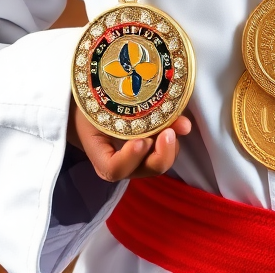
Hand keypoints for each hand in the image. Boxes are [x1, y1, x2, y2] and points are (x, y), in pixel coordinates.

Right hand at [67, 99, 192, 181]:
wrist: (93, 108)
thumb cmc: (93, 105)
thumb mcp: (99, 104)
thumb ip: (124, 105)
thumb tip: (157, 108)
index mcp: (101, 156)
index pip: (114, 169)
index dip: (129, 158)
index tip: (140, 140)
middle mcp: (123, 163)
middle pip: (146, 169)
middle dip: (161, 154)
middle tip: (168, 133)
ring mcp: (141, 158)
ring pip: (161, 161)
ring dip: (172, 144)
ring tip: (178, 123)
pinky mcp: (154, 148)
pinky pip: (167, 149)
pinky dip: (176, 136)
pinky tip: (182, 123)